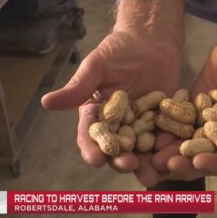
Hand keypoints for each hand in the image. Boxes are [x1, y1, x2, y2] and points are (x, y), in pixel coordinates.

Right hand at [41, 31, 180, 185]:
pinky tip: (171, 157)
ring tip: (151, 176)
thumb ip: (77, 87)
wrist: (151, 41)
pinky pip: (165, 139)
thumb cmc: (119, 51)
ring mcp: (141, 127)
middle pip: (117, 149)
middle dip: (121, 160)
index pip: (91, 135)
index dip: (91, 148)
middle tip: (128, 165)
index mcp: (97, 115)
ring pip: (141, 151)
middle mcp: (118, 126)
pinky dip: (167, 150)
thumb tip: (45, 102)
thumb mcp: (96, 66)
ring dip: (145, 165)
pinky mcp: (162, 123)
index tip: (95, 159)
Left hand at [152, 37, 216, 179]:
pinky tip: (151, 131)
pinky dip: (166, 128)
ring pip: (189, 142)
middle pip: (206, 155)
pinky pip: (179, 121)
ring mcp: (207, 123)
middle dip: (186, 161)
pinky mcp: (193, 109)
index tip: (198, 163)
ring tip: (153, 156)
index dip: (216, 163)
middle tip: (166, 165)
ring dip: (172, 150)